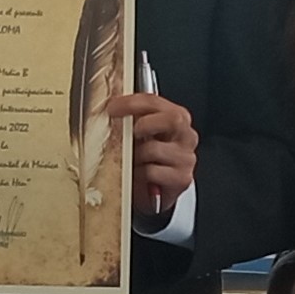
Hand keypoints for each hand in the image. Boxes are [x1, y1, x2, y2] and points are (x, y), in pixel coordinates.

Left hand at [113, 91, 196, 217]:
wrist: (161, 191)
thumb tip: (108, 111)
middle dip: (145, 124)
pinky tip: (138, 175)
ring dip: (136, 155)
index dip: (131, 103)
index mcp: (176, 117)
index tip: (112, 108)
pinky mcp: (181, 178)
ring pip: (154, 149)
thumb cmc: (150, 160)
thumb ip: (132, 120)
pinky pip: (152, 172)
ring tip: (131, 161)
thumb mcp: (142, 136)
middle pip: (171, 119)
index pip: (154, 101)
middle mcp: (185, 135)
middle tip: (130, 133)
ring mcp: (185, 157)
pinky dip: (139, 174)